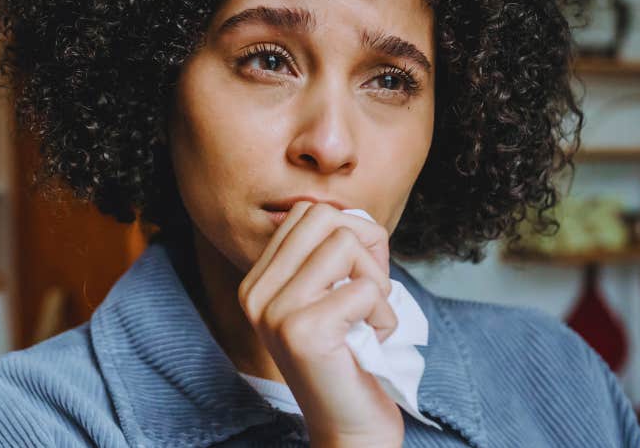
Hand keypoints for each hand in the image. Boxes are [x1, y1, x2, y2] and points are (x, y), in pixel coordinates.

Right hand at [238, 201, 403, 447]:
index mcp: (256, 282)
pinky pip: (366, 288)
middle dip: (365, 246)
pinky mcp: (302, 331)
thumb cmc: (352, 358)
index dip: (349, 232)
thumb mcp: (333, 295)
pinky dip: (384, 315)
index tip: (356, 276)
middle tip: (371, 291)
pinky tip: (370, 342)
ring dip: (377, 284)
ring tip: (368, 320)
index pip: (305, 213)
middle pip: (324, 218)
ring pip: (346, 245)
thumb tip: (354, 216)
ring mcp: (274, 312)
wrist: (349, 427)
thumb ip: (334, 253)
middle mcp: (255, 294)